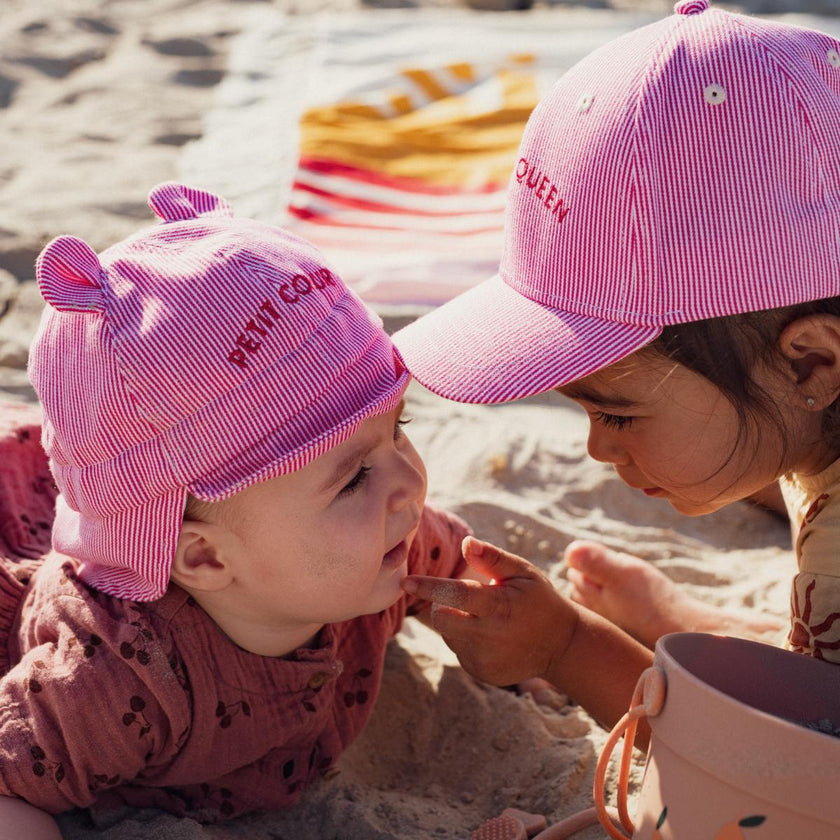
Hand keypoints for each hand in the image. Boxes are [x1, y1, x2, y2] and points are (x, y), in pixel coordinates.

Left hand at [401, 537, 579, 686]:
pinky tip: (489, 635)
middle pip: (441, 619)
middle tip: (463, 597)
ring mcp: (485, 660)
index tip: (406, 582)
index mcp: (500, 606)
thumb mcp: (523, 572)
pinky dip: (465, 639)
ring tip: (484, 617)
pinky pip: (458, 650)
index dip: (429, 588)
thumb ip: (492, 558)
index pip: (456, 596)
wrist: (562, 645)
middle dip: (441, 604)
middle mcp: (490, 637)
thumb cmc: (538, 599)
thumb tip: (466, 542)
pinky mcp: (482, 673)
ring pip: (448, 634)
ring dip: (455, 621)